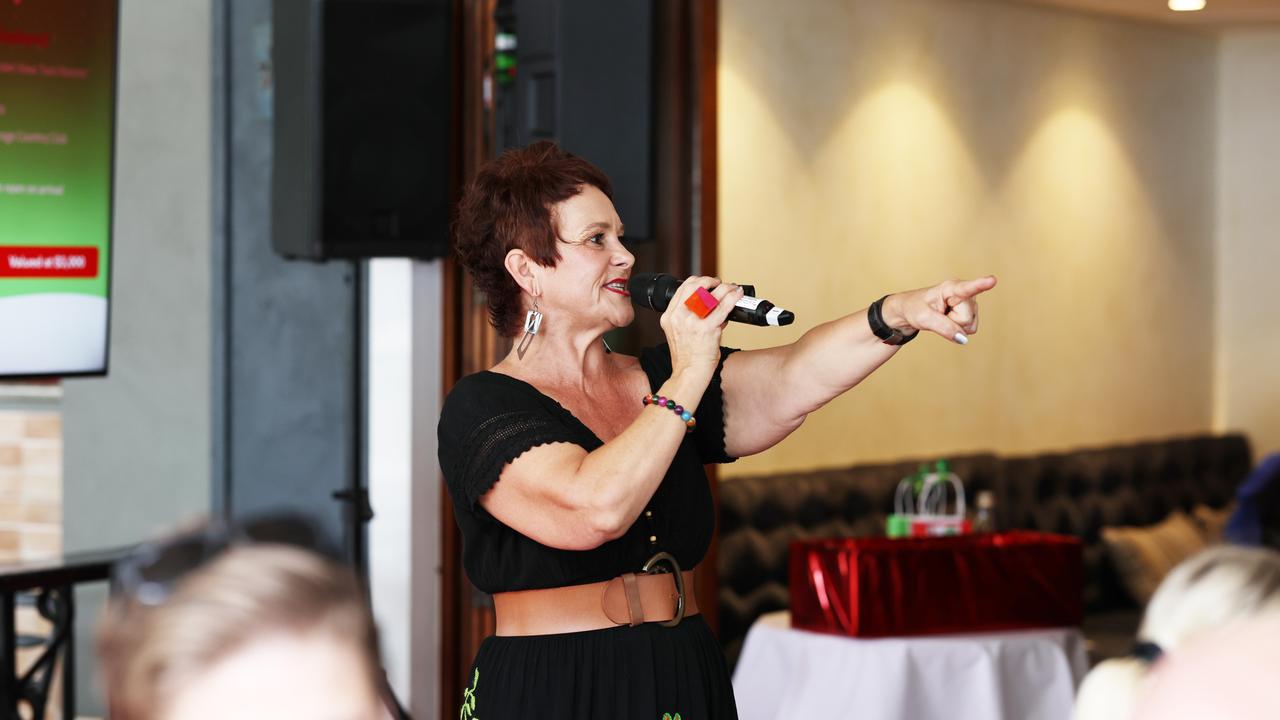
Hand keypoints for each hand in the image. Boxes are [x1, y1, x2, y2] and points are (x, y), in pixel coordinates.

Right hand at [660, 276, 744, 376]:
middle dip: (710, 280)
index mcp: (669, 316)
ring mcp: (692, 322)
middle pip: (695, 285)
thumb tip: (710, 306)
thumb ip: (687, 318)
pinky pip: (724, 307)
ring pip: (712, 294)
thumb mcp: (678, 333)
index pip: (683, 288)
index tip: (708, 284)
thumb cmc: (687, 357)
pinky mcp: (707, 329)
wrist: (689, 374)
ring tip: (733, 289)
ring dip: (725, 288)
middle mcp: (678, 316)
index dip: (698, 281)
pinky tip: (738, 295)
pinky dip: (733, 298)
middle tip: (720, 284)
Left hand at [882, 276, 996, 344]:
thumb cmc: (915, 309)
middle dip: (952, 322)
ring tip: (943, 316)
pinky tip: (949, 319)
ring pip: (969, 325)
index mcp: (950, 288)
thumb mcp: (923, 319)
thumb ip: (943, 328)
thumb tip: (963, 339)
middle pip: (967, 318)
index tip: (992, 280)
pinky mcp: (970, 313)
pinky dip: (957, 329)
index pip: (967, 288)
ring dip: (954, 326)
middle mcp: (965, 293)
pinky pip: (970, 329)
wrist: (911, 311)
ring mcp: (969, 303)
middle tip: (939, 315)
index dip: (981, 285)